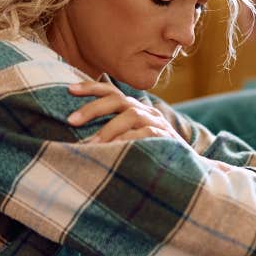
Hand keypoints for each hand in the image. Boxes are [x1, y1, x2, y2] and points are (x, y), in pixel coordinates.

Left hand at [67, 81, 187, 143]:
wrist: (185, 168)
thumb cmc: (149, 154)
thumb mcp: (129, 139)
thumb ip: (111, 132)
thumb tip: (80, 135)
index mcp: (135, 109)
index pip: (113, 92)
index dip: (91, 87)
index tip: (69, 88)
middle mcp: (146, 111)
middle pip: (119, 100)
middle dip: (93, 108)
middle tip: (71, 120)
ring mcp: (157, 123)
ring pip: (131, 115)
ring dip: (109, 129)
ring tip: (92, 144)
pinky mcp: (167, 137)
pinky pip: (147, 133)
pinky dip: (129, 139)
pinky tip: (115, 149)